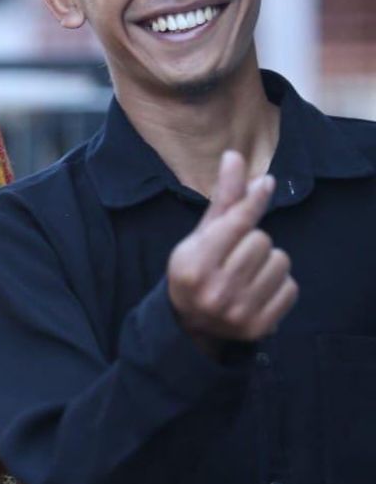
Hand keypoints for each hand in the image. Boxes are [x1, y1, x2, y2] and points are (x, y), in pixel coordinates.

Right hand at [167, 150, 297, 349]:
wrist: (192, 324)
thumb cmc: (198, 269)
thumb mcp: (202, 234)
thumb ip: (224, 199)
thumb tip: (235, 156)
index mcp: (194, 265)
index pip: (236, 223)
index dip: (252, 200)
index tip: (265, 184)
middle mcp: (215, 290)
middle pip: (261, 240)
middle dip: (253, 241)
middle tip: (236, 255)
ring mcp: (239, 312)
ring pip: (280, 261)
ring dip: (269, 262)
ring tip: (249, 273)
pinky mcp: (260, 327)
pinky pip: (291, 287)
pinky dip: (280, 284)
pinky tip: (259, 290)